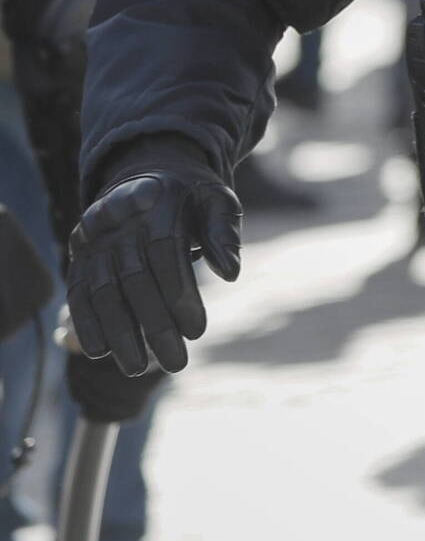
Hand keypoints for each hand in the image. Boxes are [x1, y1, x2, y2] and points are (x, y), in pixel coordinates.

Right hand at [65, 147, 240, 375]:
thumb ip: (224, 232)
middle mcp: (121, 221)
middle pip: (135, 281)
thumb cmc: (191, 195)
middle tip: (176, 363)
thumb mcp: (217, 200)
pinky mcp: (79, 254)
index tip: (198, 332)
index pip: (167, 254)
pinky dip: (86, 322)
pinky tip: (100, 352)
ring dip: (119, 334)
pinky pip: (77, 292)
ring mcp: (95, 239)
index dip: (181, 295)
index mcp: (159, 204)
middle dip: (155, 327)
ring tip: (137, 369)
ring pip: (103, 292)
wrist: (147, 170)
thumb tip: (231, 273)